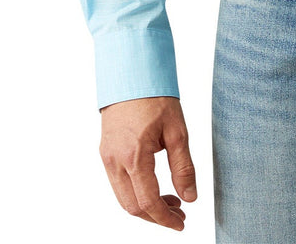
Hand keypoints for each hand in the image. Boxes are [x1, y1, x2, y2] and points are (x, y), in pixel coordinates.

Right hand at [99, 95, 197, 229]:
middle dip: (156, 217)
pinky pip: (117, 184)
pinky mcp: (105, 152)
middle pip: (132, 207)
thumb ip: (183, 167)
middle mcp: (115, 161)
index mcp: (134, 156)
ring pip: (122, 198)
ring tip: (170, 201)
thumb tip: (190, 197)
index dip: (165, 218)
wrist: (131, 73)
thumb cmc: (155, 97)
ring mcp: (107, 157)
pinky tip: (153, 187)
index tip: (181, 223)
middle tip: (179, 214)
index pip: (148, 202)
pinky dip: (134, 193)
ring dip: (145, 207)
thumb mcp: (178, 131)